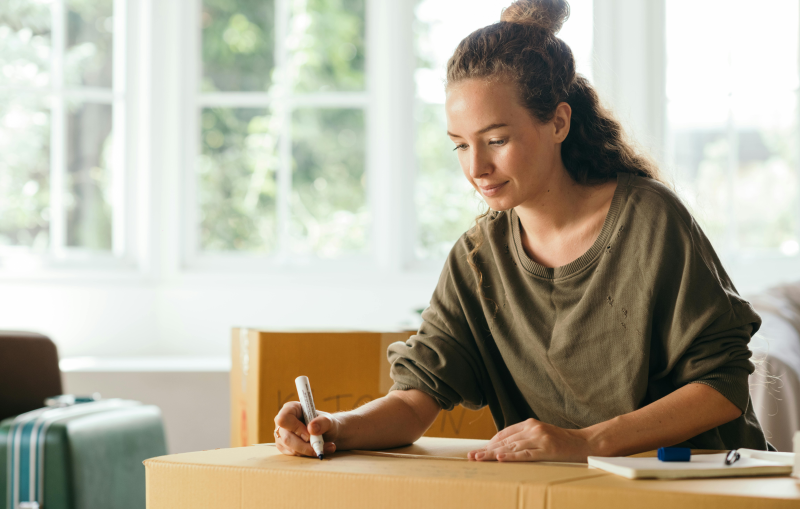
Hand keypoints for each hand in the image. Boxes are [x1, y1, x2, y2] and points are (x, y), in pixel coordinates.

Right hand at [273, 401, 337, 457]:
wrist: (327, 433)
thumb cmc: (325, 423)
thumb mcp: (329, 420)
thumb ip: (323, 422)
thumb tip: (311, 428)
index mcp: (291, 408)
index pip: (283, 419)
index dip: (296, 428)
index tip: (309, 434)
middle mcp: (282, 422)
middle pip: (287, 438)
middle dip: (305, 445)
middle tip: (320, 445)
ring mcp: (281, 436)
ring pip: (291, 448)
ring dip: (309, 450)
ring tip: (324, 446)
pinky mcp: (284, 447)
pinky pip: (294, 454)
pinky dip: (307, 454)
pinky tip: (316, 449)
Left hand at [468, 418, 591, 462]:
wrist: (584, 443)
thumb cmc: (562, 441)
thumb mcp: (541, 434)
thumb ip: (524, 437)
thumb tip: (504, 447)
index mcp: (530, 423)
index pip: (504, 434)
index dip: (490, 443)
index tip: (479, 450)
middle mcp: (533, 428)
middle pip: (505, 441)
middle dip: (487, 449)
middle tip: (472, 456)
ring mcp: (540, 438)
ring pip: (512, 448)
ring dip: (494, 455)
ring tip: (480, 459)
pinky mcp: (547, 450)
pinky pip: (526, 454)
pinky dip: (512, 457)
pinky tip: (500, 459)